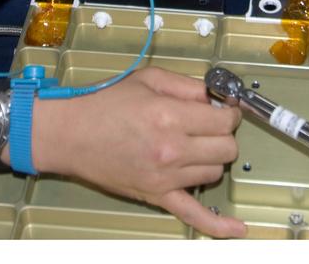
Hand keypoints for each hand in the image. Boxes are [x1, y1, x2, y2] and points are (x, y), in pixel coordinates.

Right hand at [31, 66, 245, 236]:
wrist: (70, 134)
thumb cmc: (104, 103)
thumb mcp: (148, 78)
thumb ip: (187, 85)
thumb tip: (216, 97)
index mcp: (170, 116)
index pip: (225, 120)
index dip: (228, 112)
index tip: (223, 108)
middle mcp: (172, 149)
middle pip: (226, 148)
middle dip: (223, 134)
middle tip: (207, 125)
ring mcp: (165, 177)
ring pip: (215, 173)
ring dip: (211, 159)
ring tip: (192, 147)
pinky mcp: (156, 196)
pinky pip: (194, 215)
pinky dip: (217, 225)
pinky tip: (238, 230)